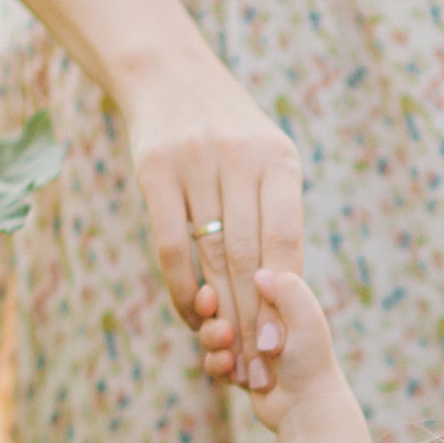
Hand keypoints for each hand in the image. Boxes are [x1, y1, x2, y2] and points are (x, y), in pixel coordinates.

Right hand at [126, 68, 305, 361]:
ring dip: (219, 313)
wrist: (168, 75)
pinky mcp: (154, 170)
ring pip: (210, 255)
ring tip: (226, 352)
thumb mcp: (265, 158)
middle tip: (255, 367)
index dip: (282, 300)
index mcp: (279, 160)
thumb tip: (289, 291)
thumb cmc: (226, 132)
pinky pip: (169, 244)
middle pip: (248, 257)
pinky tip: (192, 314)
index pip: (285, 242)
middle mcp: (241, 158)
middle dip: (253, 319)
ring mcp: (195, 162)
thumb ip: (277, 215)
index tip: (280, 346)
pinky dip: (182, 287)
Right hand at [198, 264, 350, 429]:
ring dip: (212, 337)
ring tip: (225, 349)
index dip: (223, 282)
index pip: (241, 275)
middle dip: (213, 312)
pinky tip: (228, 369)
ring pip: (212, 328)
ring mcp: (248, 342)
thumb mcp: (307, 321)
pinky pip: (213, 358)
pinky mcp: (238, 367)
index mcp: (281, 298)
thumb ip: (289, 291)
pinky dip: (216, 362)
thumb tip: (260, 274)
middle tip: (222, 329)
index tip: (212, 294)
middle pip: (220, 299)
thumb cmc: (311, 364)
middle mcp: (262, 317)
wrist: (306, 411)